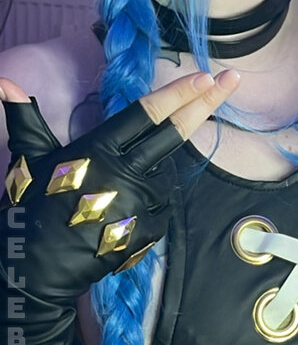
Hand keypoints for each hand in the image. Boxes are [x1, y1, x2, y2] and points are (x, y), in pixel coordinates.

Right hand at [0, 69, 238, 344]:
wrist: (37, 269)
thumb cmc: (33, 208)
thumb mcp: (29, 159)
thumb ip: (27, 119)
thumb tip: (5, 82)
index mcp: (98, 149)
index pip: (146, 114)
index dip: (176, 93)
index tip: (204, 76)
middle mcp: (125, 172)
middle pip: (174, 133)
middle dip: (204, 105)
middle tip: (229, 82)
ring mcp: (141, 202)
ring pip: (166, 172)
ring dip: (158, 170)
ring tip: (121, 190)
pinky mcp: (150, 230)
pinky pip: (162, 207)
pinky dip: (152, 203)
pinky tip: (127, 213)